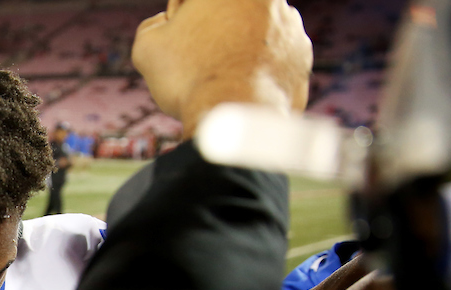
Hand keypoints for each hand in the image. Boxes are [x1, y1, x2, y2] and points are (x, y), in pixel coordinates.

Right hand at [132, 0, 311, 137]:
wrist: (234, 118)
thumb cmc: (189, 76)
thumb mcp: (148, 46)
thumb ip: (154, 26)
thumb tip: (165, 27)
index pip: (194, 1)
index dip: (178, 18)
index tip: (176, 39)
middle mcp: (272, 0)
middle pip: (228, 15)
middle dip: (211, 35)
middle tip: (196, 64)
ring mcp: (293, 31)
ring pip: (253, 39)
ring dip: (235, 54)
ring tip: (216, 83)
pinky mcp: (302, 62)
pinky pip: (272, 65)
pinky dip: (255, 76)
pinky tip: (237, 93)